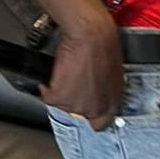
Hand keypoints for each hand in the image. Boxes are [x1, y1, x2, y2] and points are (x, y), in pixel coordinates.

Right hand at [42, 14, 124, 130]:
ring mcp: (76, 105)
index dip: (90, 115)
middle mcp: (94, 109)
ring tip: (66, 74)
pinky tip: (52, 76)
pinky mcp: (60, 97)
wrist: (90, 34)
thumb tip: (97, 91)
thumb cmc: (104, 45)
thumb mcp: (113, 73)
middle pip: (77, 114)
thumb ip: (104, 90)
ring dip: (60, 92)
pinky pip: (47, 97)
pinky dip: (46, 87)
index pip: (100, 124)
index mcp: (111, 103)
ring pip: (61, 105)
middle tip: (72, 84)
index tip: (84, 109)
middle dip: (73, 100)